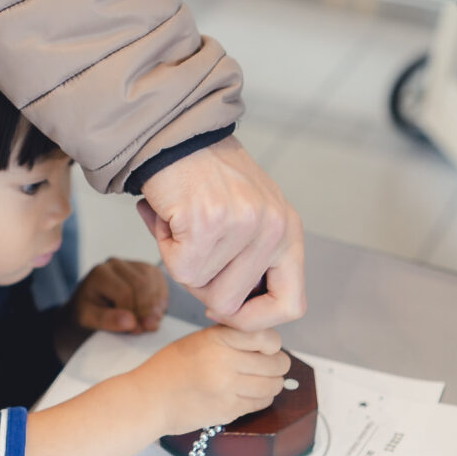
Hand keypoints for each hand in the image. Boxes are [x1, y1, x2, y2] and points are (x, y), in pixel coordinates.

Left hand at [69, 258, 167, 332]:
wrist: (91, 304)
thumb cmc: (89, 311)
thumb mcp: (89, 319)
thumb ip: (108, 320)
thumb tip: (131, 322)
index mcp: (100, 273)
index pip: (125, 292)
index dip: (133, 313)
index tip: (134, 329)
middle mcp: (116, 264)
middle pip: (141, 285)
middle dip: (146, 310)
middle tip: (145, 328)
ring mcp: (132, 264)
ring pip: (153, 282)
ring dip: (155, 305)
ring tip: (149, 322)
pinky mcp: (146, 269)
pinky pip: (161, 280)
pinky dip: (161, 298)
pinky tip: (154, 312)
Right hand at [133, 326, 289, 434]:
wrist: (149, 399)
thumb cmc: (169, 368)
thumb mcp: (197, 340)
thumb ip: (229, 338)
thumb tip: (265, 342)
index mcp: (217, 339)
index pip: (267, 338)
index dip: (273, 344)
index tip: (267, 348)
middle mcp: (225, 362)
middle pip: (276, 363)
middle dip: (277, 365)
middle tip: (270, 366)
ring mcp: (228, 388)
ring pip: (274, 386)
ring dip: (273, 384)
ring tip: (261, 381)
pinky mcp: (228, 411)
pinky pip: (261, 403)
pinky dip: (261, 399)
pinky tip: (248, 394)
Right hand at [137, 135, 305, 331]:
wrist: (175, 136)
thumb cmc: (205, 177)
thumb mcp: (249, 216)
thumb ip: (253, 261)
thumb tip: (234, 314)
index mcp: (289, 231)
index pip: (292, 305)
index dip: (255, 319)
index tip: (227, 309)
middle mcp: (275, 229)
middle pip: (233, 303)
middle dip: (201, 287)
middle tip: (192, 251)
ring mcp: (244, 226)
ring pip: (202, 287)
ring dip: (181, 263)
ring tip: (183, 226)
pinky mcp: (209, 223)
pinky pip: (179, 269)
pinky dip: (165, 248)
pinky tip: (170, 219)